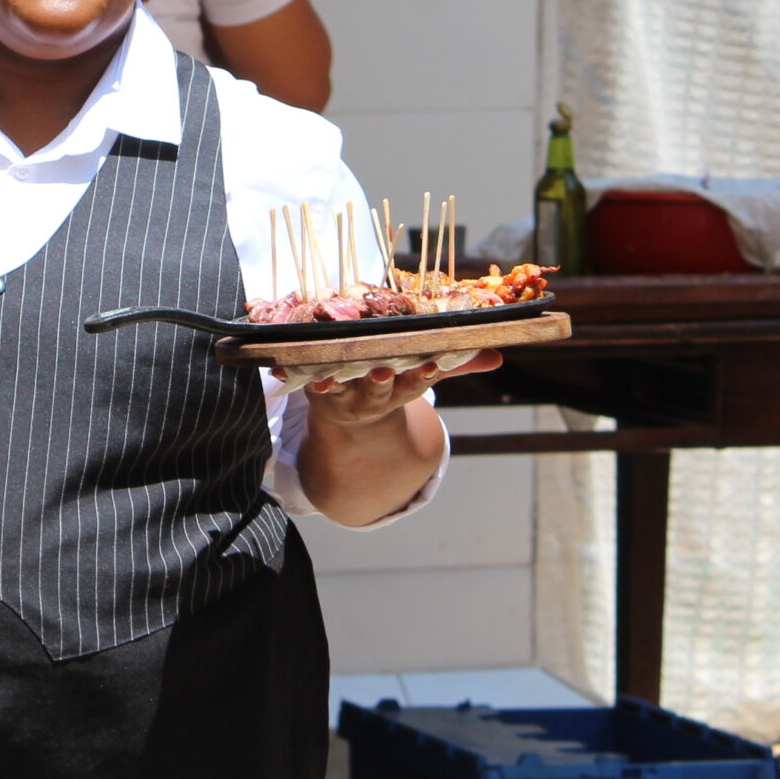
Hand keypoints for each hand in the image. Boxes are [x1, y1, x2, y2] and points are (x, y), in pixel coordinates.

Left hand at [304, 349, 503, 427]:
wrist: (352, 423)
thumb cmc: (393, 384)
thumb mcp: (423, 376)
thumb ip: (455, 363)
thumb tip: (498, 355)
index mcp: (400, 391)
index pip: (413, 384)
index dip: (420, 377)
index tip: (426, 367)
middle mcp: (371, 397)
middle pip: (376, 390)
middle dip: (379, 382)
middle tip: (380, 370)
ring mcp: (342, 395)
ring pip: (339, 389)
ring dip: (332, 385)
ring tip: (327, 378)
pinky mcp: (314, 389)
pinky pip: (301, 382)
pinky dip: (291, 376)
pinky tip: (281, 370)